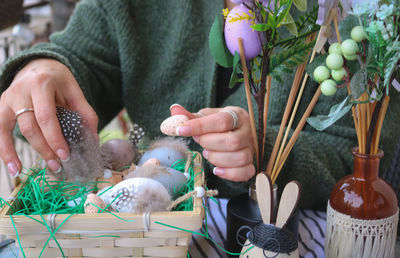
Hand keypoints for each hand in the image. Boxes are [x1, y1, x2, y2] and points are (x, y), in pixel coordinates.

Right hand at [0, 58, 97, 175]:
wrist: (38, 66)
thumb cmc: (58, 81)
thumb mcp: (74, 90)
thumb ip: (85, 113)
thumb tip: (93, 138)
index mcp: (42, 84)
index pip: (46, 117)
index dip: (54, 138)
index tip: (65, 155)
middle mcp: (20, 90)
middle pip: (30, 126)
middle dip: (44, 148)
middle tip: (58, 164)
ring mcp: (8, 98)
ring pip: (11, 129)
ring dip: (20, 152)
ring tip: (30, 170)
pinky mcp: (1, 107)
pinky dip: (3, 150)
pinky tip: (13, 167)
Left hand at [170, 104, 254, 181]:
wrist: (235, 132)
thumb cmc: (218, 125)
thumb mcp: (206, 117)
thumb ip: (190, 116)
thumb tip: (174, 110)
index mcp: (237, 115)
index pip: (222, 121)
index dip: (200, 126)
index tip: (181, 129)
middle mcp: (247, 131)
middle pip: (233, 142)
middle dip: (209, 143)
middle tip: (199, 141)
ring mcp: (250, 148)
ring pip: (240, 158)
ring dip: (217, 158)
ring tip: (208, 153)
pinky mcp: (250, 163)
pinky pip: (246, 172)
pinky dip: (229, 173)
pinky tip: (217, 169)